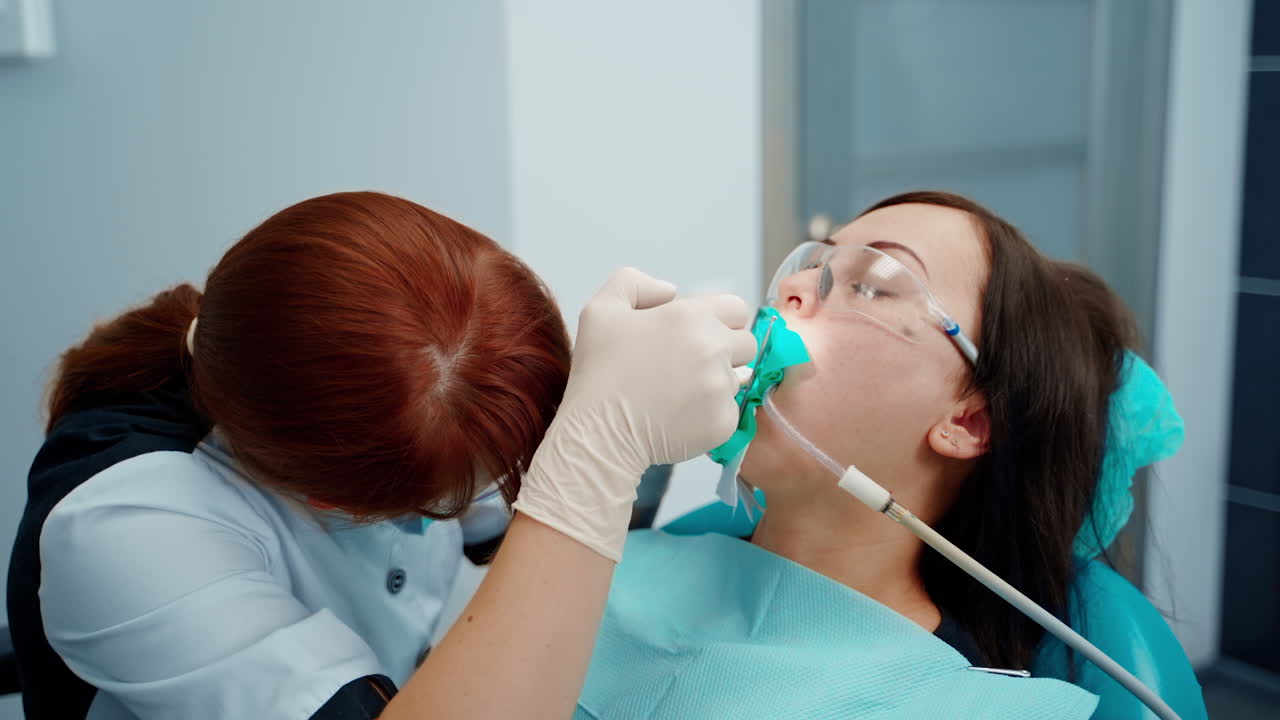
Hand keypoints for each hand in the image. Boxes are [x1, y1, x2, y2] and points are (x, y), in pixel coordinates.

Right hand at [512, 268, 756, 559]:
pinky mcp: (724, 422)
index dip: (719, 320)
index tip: (698, 336)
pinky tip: (681, 416)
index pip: (736, 309)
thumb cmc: (598, 372)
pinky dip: (711, 414)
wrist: (597, 433)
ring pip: (738, 379)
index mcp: (691, 317)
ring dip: (717, 383)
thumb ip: (635, 283)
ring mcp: (722, 388)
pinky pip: (730, 411)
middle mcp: (714, 349)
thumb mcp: (601, 309)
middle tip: (688, 366)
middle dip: (725, 351)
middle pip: (745, 344)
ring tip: (678, 393)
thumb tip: (671, 291)